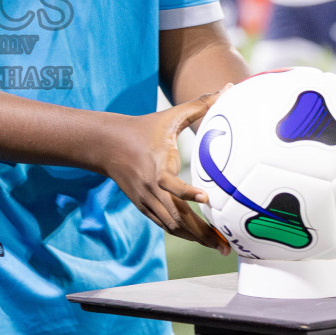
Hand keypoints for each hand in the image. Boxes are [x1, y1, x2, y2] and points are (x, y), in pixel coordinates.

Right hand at [100, 91, 228, 252]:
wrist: (108, 145)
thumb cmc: (144, 128)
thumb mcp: (170, 116)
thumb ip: (200, 104)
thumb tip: (227, 87)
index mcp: (157, 167)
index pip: (171, 184)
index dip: (188, 192)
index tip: (207, 199)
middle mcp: (151, 188)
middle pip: (176, 217)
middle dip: (201, 233)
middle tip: (226, 245)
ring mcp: (146, 200)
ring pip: (172, 226)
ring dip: (196, 238)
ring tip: (219, 247)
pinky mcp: (144, 207)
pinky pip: (165, 225)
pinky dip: (183, 233)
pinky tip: (201, 239)